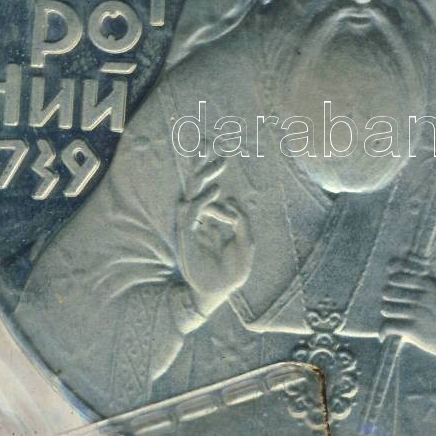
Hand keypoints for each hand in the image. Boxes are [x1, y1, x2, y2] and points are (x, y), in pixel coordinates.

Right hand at [177, 157, 253, 316]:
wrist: (222, 292)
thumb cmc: (232, 270)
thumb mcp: (246, 243)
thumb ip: (242, 222)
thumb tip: (232, 201)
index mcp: (208, 219)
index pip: (204, 190)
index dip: (211, 173)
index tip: (223, 157)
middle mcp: (198, 220)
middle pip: (195, 187)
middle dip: (202, 166)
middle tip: (207, 144)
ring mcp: (192, 229)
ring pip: (192, 195)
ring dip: (203, 177)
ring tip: (217, 162)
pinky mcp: (188, 239)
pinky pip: (192, 215)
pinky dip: (202, 202)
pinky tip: (215, 191)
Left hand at [380, 256, 435, 361]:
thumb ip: (421, 277)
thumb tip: (395, 266)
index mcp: (427, 283)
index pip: (395, 274)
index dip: (392, 281)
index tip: (396, 288)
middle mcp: (422, 295)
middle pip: (388, 291)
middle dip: (389, 300)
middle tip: (395, 307)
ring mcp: (418, 312)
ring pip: (386, 308)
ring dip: (388, 316)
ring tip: (394, 320)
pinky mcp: (415, 329)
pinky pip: (388, 326)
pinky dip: (383, 332)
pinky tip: (385, 336)